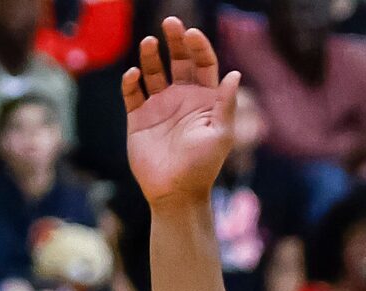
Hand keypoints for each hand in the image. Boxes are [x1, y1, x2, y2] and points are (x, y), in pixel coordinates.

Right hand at [124, 21, 240, 207]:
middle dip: (175, 40)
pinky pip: (132, 93)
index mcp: (205, 101)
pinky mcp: (138, 117)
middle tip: (170, 22)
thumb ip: (226, 104)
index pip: (203, 65)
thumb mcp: (220, 135)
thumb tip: (235, 74)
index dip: (198, 47)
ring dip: (150, 55)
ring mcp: (159, 106)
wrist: (175, 193)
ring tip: (148, 42)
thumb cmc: (202, 166)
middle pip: (179, 61)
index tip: (191, 34)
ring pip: (153, 71)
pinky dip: (130, 81)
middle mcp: (182, 99)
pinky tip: (133, 76)